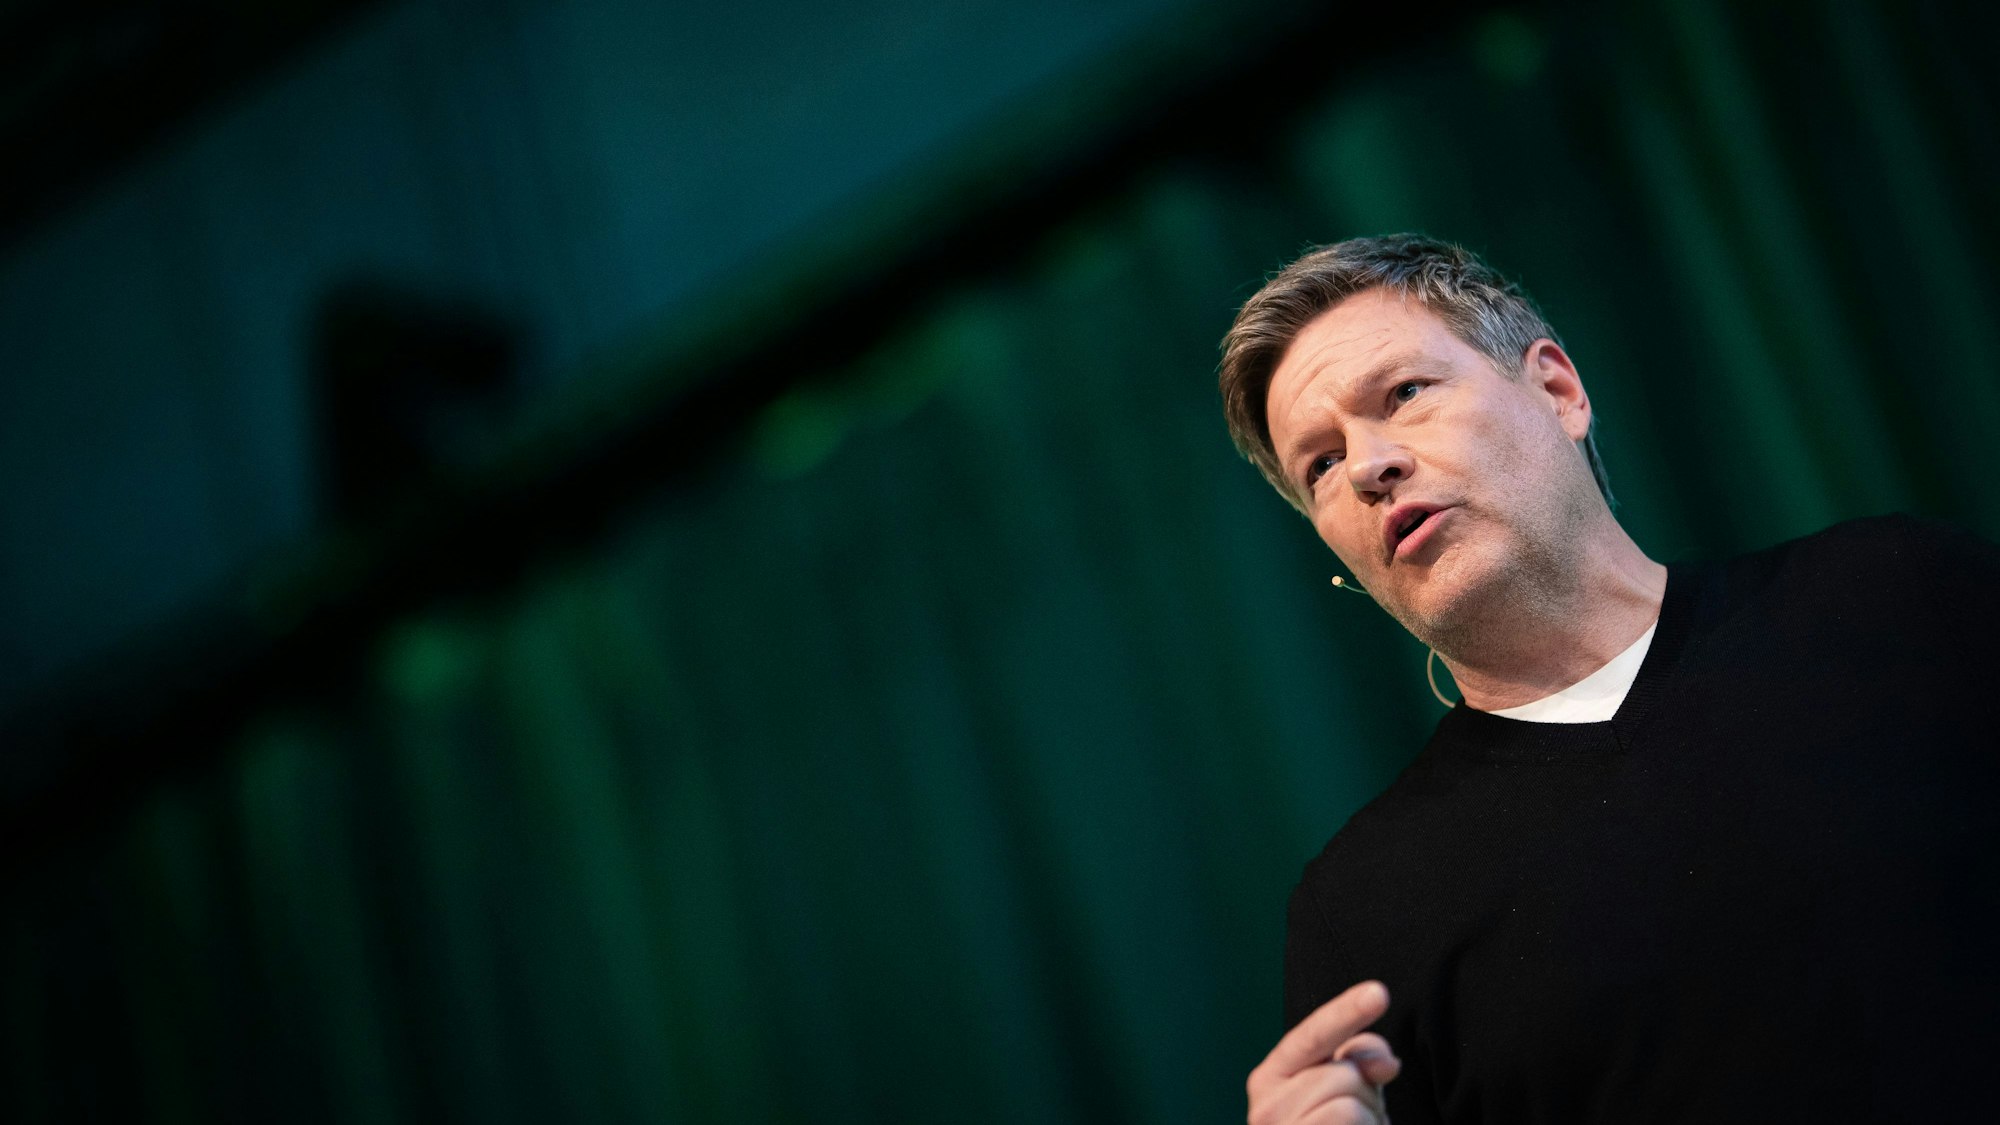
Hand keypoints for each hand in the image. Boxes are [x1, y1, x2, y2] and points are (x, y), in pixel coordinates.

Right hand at [1246, 980, 1401, 1124]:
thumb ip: (1359, 1058)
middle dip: (1365, 1097)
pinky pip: (1350, 1123)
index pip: (1313, 1036)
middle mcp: (1266, 1106)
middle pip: (1345, 1073)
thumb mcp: (1347, 1091)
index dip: (1347, 1013)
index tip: (1379, 992)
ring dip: (1367, 1121)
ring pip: (1350, 1105)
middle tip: (1353, 1123)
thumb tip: (1385, 1063)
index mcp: (1271, 1078)